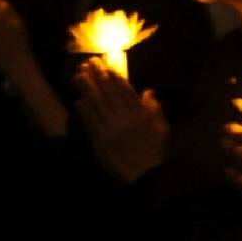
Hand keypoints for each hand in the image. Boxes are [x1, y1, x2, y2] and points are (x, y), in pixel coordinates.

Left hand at [74, 59, 168, 181]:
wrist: (145, 177)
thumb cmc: (155, 153)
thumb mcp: (162, 129)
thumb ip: (154, 109)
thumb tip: (148, 91)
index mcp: (140, 115)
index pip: (125, 91)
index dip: (114, 77)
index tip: (106, 66)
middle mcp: (124, 119)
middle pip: (109, 93)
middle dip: (98, 77)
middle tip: (88, 63)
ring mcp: (111, 130)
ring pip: (97, 105)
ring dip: (87, 89)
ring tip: (79, 75)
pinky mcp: (101, 141)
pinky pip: (91, 123)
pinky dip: (84, 111)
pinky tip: (78, 100)